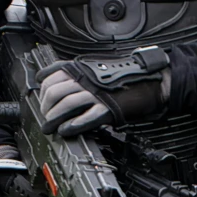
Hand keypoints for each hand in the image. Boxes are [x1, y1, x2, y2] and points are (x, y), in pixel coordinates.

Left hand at [36, 48, 170, 135]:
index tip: (43, 101)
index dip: (42, 92)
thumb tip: (59, 81)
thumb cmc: (128, 74)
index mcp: (83, 68)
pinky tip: (65, 131)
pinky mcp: (108, 108)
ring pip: (66, 105)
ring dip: (54, 118)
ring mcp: (97, 94)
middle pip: (54, 93)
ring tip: (50, 128)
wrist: (153, 79)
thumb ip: (79, 73)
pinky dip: (73, 125)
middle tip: (46, 117)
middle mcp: (87, 78)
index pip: (50, 78)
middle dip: (46, 108)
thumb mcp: (99, 66)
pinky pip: (86, 117)